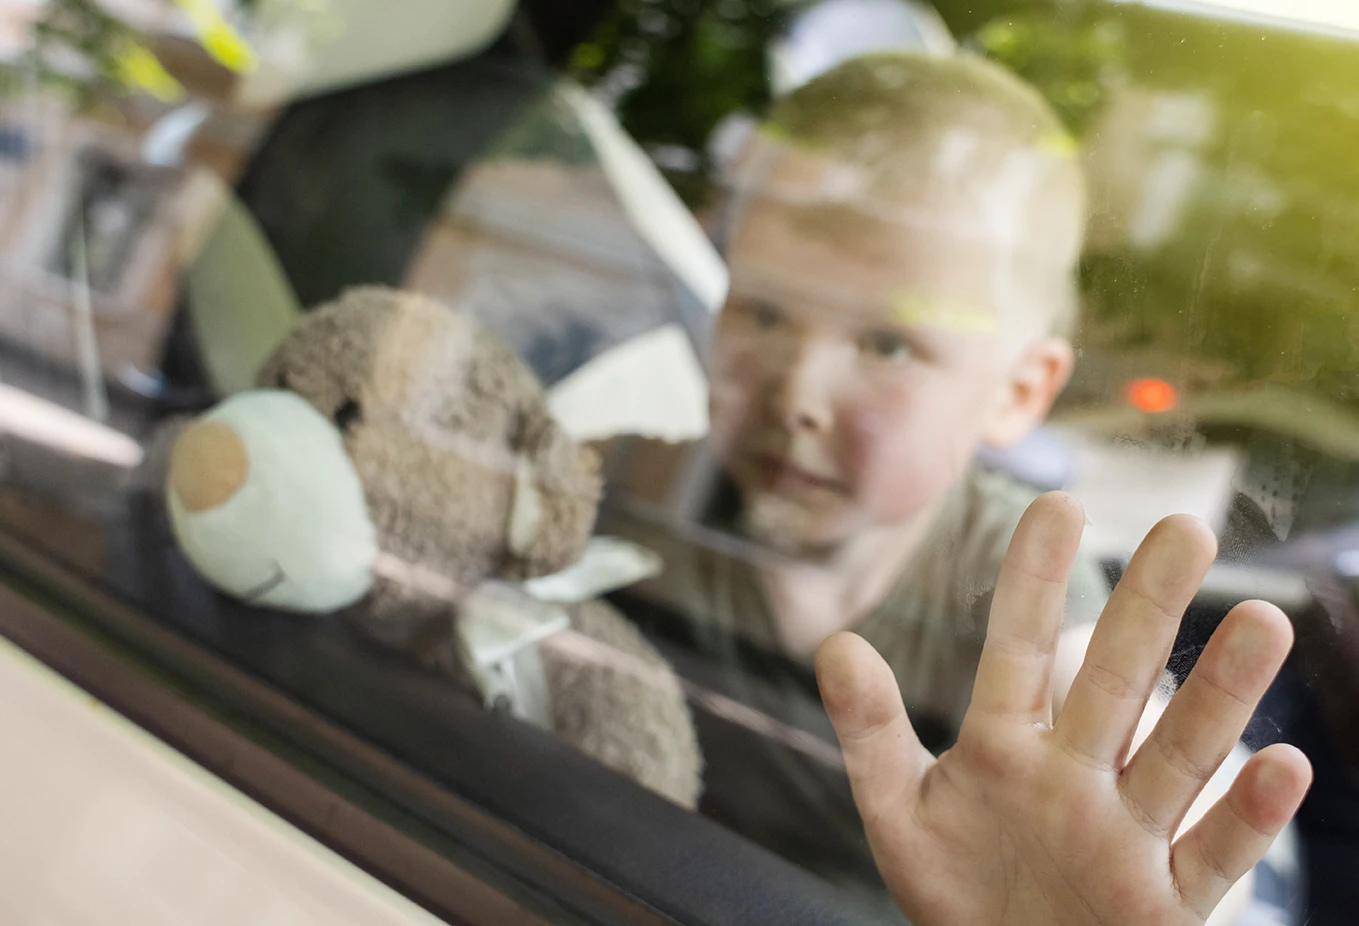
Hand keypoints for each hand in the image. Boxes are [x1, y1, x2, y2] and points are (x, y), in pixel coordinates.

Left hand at [816, 493, 1311, 925]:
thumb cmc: (957, 890)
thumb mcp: (899, 811)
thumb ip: (870, 732)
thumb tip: (834, 643)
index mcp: (1006, 746)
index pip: (1018, 649)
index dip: (1033, 581)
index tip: (1057, 502)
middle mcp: (1074, 775)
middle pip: (1114, 682)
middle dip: (1145, 609)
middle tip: (1185, 528)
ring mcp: (1124, 836)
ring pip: (1178, 755)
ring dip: (1220, 695)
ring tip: (1260, 621)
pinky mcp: (1163, 904)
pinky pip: (1211, 857)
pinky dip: (1246, 817)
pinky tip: (1282, 764)